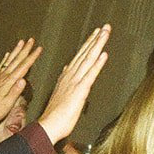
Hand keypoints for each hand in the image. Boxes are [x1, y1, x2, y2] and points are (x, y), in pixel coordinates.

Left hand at [0, 38, 41, 127]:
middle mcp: (4, 76)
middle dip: (25, 49)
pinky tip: (7, 54)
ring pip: (10, 60)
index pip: (23, 66)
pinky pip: (1, 65)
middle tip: (31, 40)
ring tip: (21, 42)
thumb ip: (15, 91)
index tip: (39, 48)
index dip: (32, 57)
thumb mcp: (7, 103)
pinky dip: (5, 58)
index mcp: (9, 82)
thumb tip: (23, 80)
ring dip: (16, 50)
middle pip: (17, 60)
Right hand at [37, 25, 110, 146]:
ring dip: (97, 45)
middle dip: (95, 39)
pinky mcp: (80, 91)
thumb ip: (65, 80)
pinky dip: (97, 64)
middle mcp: (71, 76)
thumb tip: (67, 69)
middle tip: (105, 27)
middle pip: (85, 53)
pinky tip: (103, 54)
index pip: (80, 56)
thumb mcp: (61, 93)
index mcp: (67, 77)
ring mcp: (75, 82)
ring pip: (88, 59)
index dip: (89, 43)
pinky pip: (90, 75)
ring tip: (105, 33)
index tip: (96, 33)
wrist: (48, 126)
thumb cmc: (55, 115)